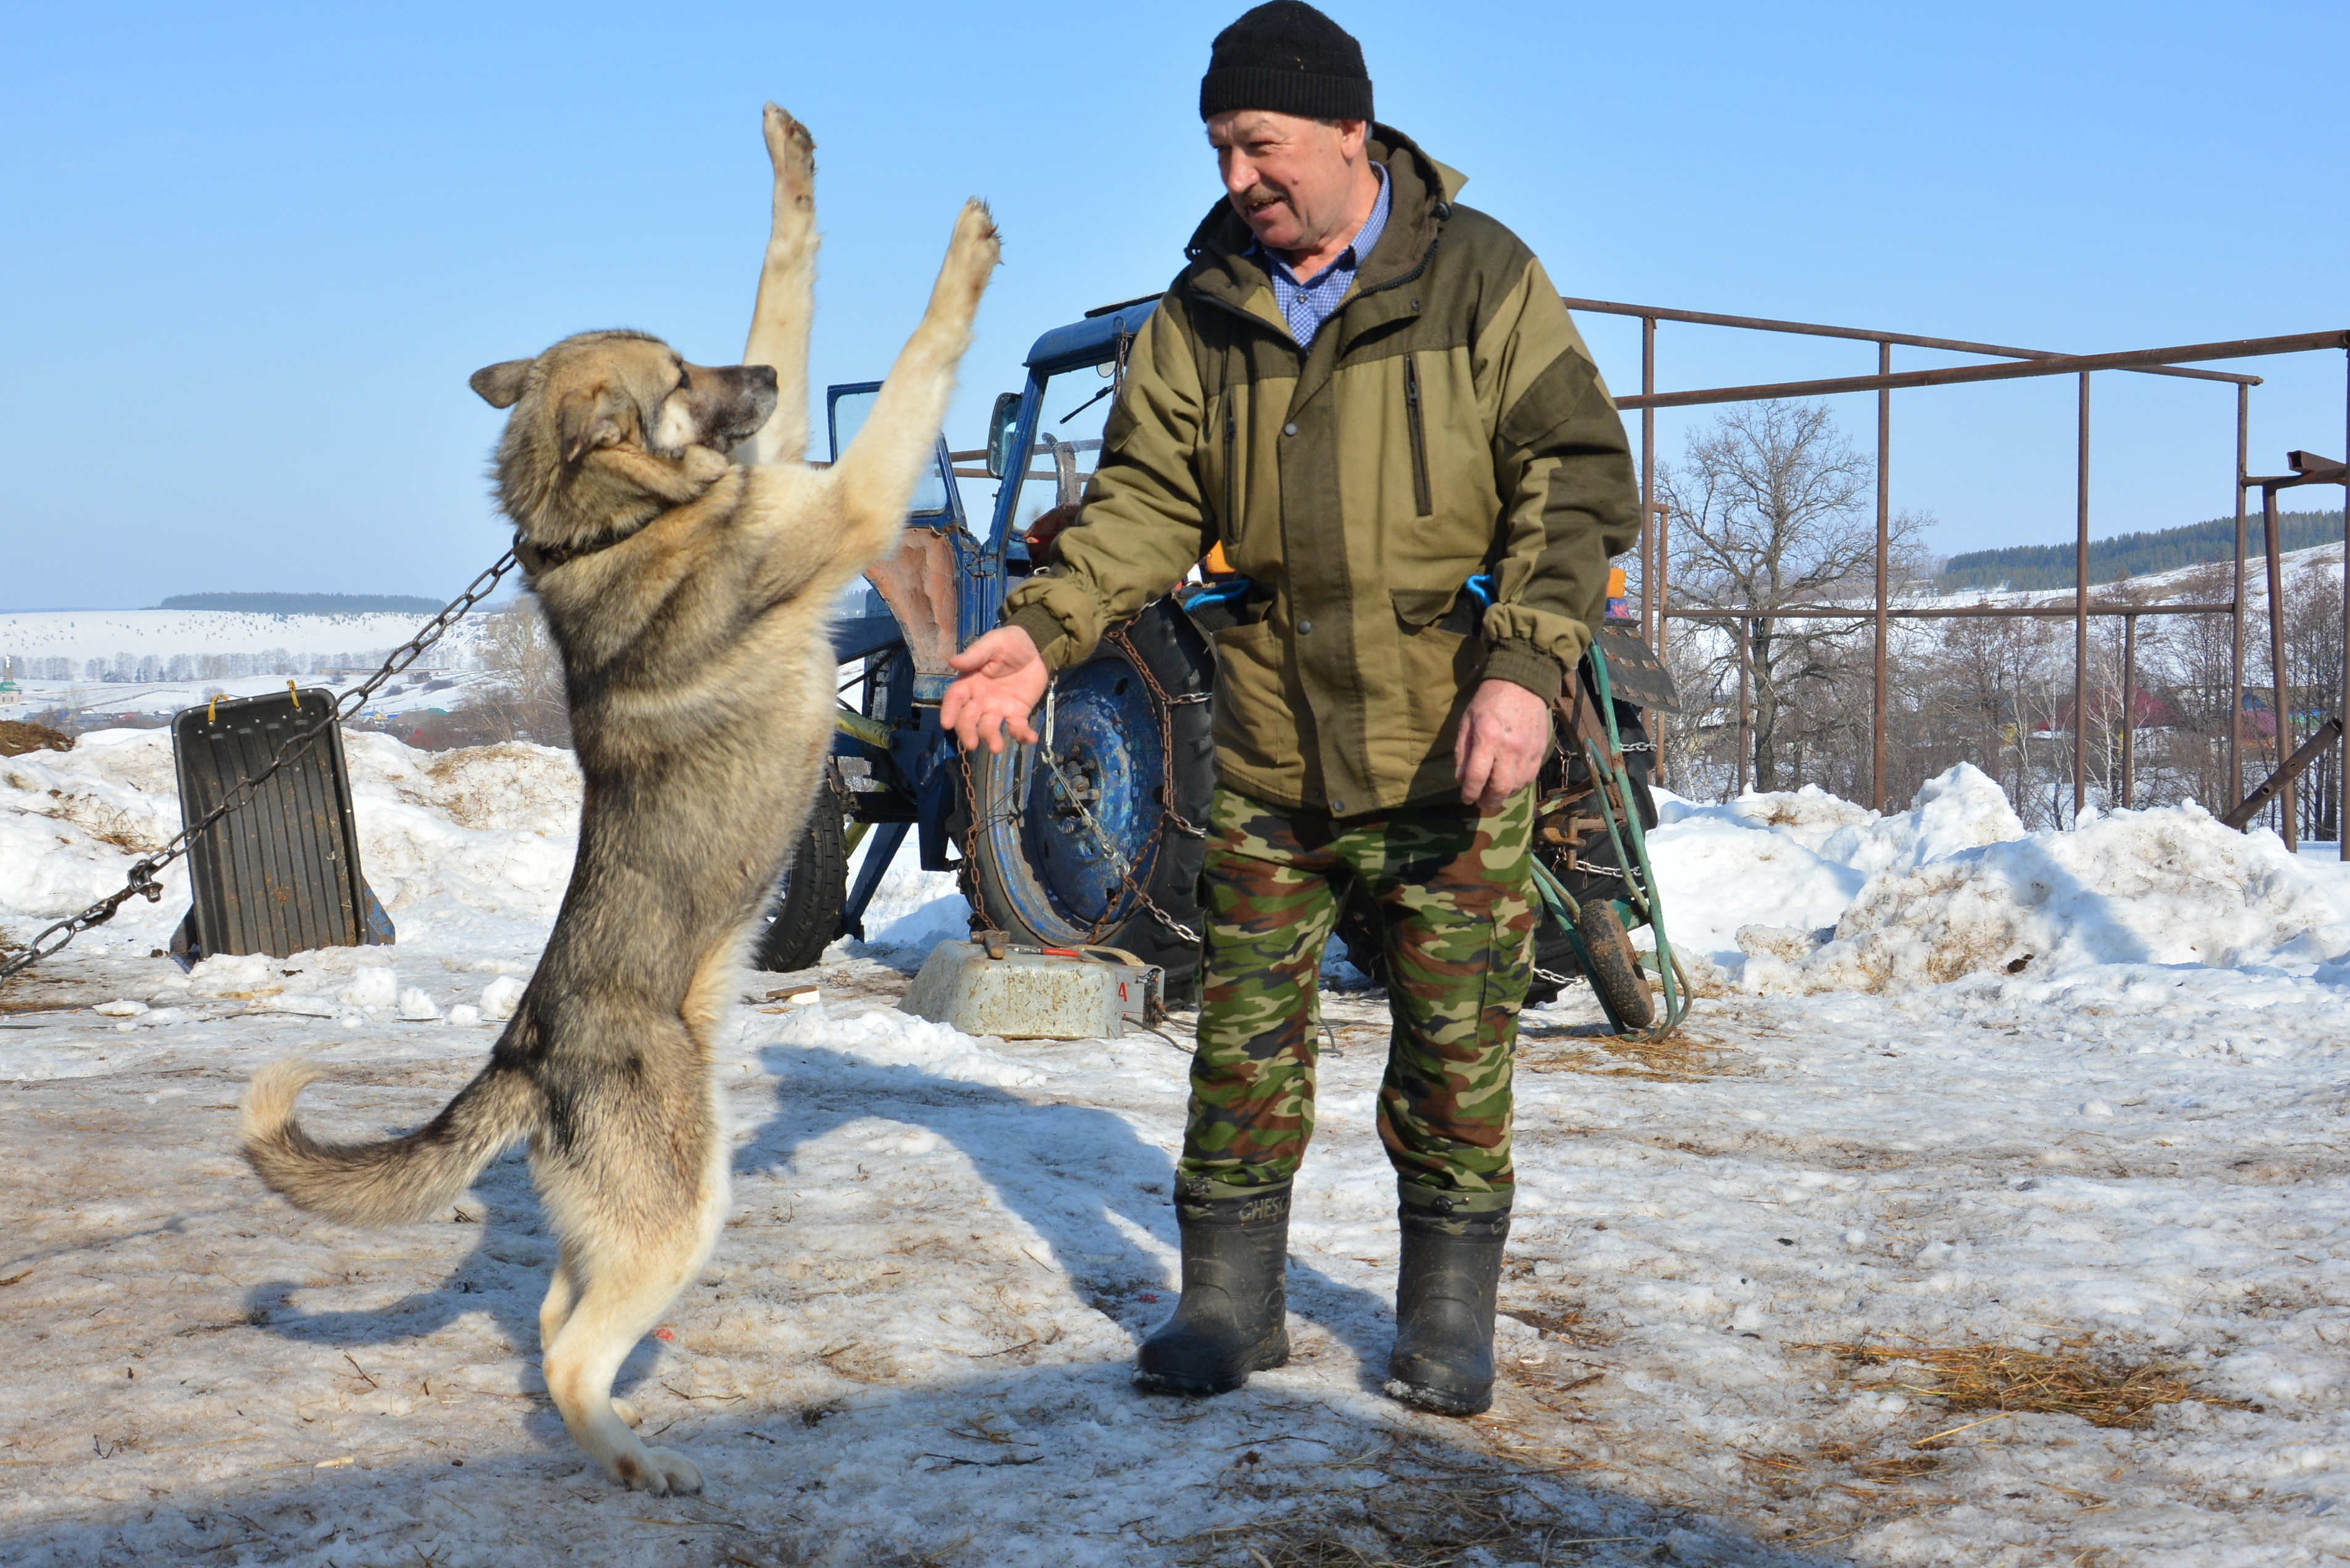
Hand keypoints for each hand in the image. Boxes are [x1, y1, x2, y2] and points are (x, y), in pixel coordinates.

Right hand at [941, 626, 1049, 752]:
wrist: (1037, 647)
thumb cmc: (1009, 643)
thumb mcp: (992, 643)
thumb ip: (975, 654)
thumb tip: (953, 662)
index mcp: (969, 682)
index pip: (954, 699)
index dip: (949, 711)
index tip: (946, 724)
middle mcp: (979, 700)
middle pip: (968, 720)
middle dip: (968, 733)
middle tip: (972, 744)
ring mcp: (998, 709)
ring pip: (990, 728)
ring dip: (992, 739)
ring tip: (997, 748)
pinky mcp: (1017, 713)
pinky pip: (1018, 728)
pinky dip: (1023, 735)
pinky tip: (1030, 738)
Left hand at [1454, 678, 1551, 811]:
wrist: (1521, 683)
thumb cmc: (1488, 701)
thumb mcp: (1467, 722)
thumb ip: (1463, 752)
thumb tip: (1462, 779)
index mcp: (1487, 739)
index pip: (1477, 777)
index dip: (1469, 793)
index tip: (1466, 798)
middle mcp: (1510, 748)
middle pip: (1501, 788)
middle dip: (1489, 801)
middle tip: (1481, 802)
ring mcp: (1528, 751)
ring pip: (1517, 786)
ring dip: (1504, 794)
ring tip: (1495, 792)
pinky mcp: (1541, 750)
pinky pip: (1531, 777)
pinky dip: (1519, 784)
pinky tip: (1510, 781)